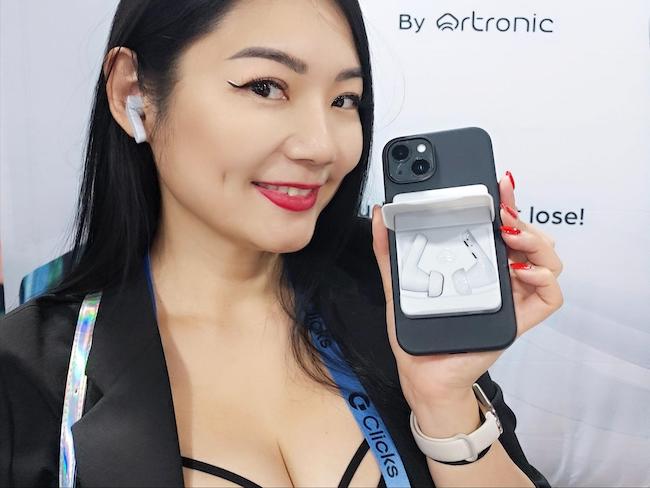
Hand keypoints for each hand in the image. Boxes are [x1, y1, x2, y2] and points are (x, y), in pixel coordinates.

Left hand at [371, 170, 563, 410]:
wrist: (422, 373)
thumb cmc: (417, 329)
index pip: (500, 225)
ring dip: (536, 242)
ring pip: (547, 261)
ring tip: (512, 237)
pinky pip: (549, 298)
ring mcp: (512, 298)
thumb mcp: (399, 283)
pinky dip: (545, 279)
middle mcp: (499, 277)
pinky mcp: (518, 321)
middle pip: (529, 237)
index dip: (506, 202)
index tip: (498, 182)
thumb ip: (390, 250)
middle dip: (522, 217)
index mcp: (477, 263)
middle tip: (503, 211)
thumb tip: (381, 213)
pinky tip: (522, 272)